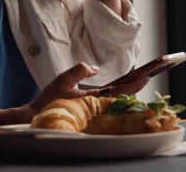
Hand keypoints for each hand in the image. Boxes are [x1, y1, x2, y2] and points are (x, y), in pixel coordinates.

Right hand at [23, 62, 149, 120]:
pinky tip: (121, 89)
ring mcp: (94, 111)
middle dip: (134, 87)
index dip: (134, 84)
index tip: (145, 77)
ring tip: (137, 80)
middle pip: (122, 97)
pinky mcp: (90, 111)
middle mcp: (96, 108)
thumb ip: (80, 71)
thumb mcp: (63, 80)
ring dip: (127, 91)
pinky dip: (117, 95)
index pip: (119, 92)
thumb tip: (95, 68)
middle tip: (147, 76)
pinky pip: (108, 103)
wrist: (38, 117)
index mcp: (93, 101)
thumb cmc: (50, 99)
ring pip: (116, 101)